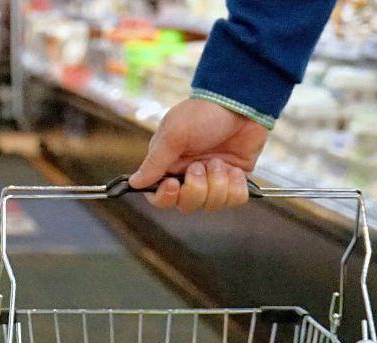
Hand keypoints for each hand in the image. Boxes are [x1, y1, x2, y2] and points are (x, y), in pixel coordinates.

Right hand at [129, 99, 268, 212]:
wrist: (242, 103)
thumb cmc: (203, 114)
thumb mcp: (174, 134)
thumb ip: (154, 162)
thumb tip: (134, 183)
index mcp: (169, 166)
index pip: (160, 197)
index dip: (166, 197)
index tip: (174, 184)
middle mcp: (189, 176)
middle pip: (186, 205)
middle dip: (196, 189)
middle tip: (201, 165)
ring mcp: (213, 180)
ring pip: (211, 205)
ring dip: (218, 184)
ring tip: (220, 161)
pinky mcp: (235, 180)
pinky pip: (234, 200)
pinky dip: (236, 186)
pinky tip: (235, 169)